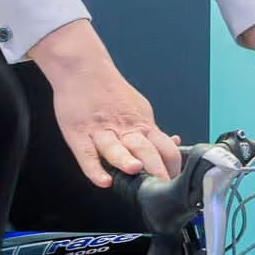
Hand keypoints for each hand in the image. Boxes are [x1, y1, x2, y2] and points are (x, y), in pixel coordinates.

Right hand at [29, 21, 181, 187]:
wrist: (83, 68)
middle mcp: (124, 129)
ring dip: (125, 160)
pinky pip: (87, 155)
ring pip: (115, 149)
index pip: (166, 148)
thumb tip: (172, 144)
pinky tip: (103, 181)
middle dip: (155, 169)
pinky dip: (95, 169)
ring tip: (135, 170)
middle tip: (162, 185)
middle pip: (144, 150)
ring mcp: (100, 131)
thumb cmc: (110, 91)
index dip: (173, 166)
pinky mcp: (78, 134)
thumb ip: (152, 132)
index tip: (175, 183)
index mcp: (142, 125)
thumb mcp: (139, 109)